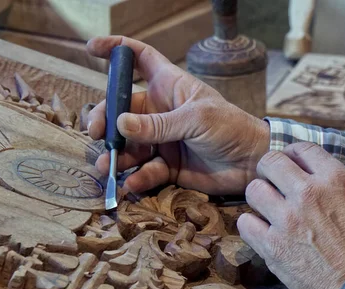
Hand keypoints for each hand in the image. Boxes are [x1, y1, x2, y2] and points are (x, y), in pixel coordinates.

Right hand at [86, 36, 270, 194]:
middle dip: (106, 121)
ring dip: (115, 155)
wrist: (252, 164)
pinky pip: (145, 171)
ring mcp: (162, 140)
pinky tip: (131, 184)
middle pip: (123, 111)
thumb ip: (159, 125)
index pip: (140, 58)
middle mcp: (161, 112)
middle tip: (96, 134)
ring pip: (129, 145)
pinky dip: (137, 179)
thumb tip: (121, 124)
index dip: (117, 50)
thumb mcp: (196, 120)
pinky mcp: (167, 166)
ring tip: (106, 166)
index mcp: (170, 86)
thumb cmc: (231, 128)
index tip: (92, 48)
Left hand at [237, 142, 344, 288]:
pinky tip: (261, 232)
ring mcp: (287, 219)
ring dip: (258, 199)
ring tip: (266, 210)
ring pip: (253, 189)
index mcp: (335, 180)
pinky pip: (245, 223)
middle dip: (267, 170)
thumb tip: (314, 177)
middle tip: (270, 184)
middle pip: (269, 161)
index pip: (302, 148)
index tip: (289, 164)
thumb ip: (333, 188)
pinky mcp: (271, 245)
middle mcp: (309, 193)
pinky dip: (250, 227)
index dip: (291, 154)